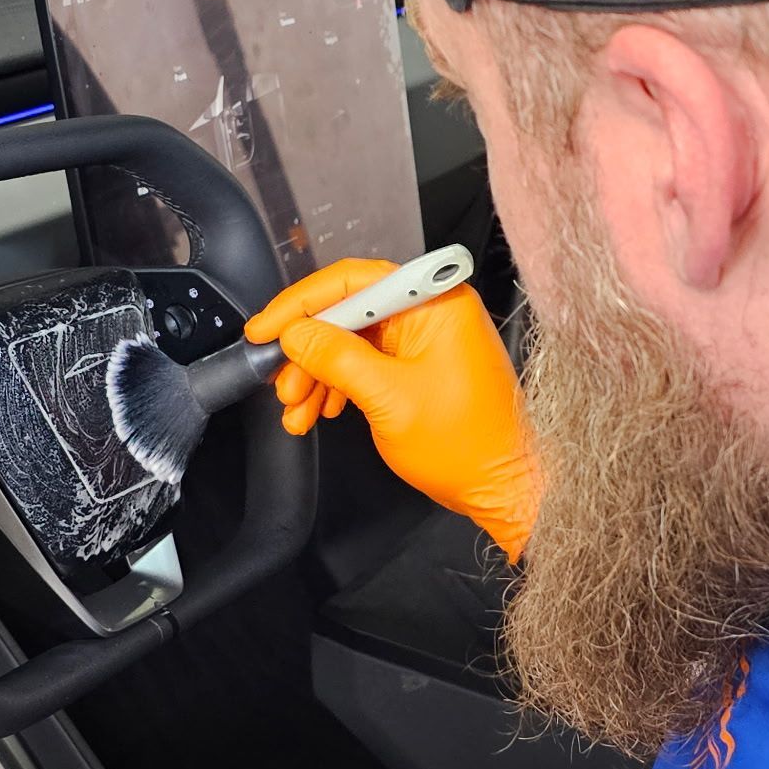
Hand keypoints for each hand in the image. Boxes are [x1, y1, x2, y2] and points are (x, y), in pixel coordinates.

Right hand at [245, 259, 538, 561]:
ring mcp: (426, 338)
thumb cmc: (466, 446)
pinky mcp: (420, 364)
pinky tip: (321, 409)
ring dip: (318, 374)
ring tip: (297, 410)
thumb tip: (295, 334)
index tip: (265, 329)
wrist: (503, 487)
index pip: (352, 281)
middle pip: (348, 312)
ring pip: (352, 341)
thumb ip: (336, 359)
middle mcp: (431, 311)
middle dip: (308, 350)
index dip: (300, 304)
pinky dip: (339, 385)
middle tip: (282, 383)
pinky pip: (367, 362)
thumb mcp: (388, 399)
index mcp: (434, 303)